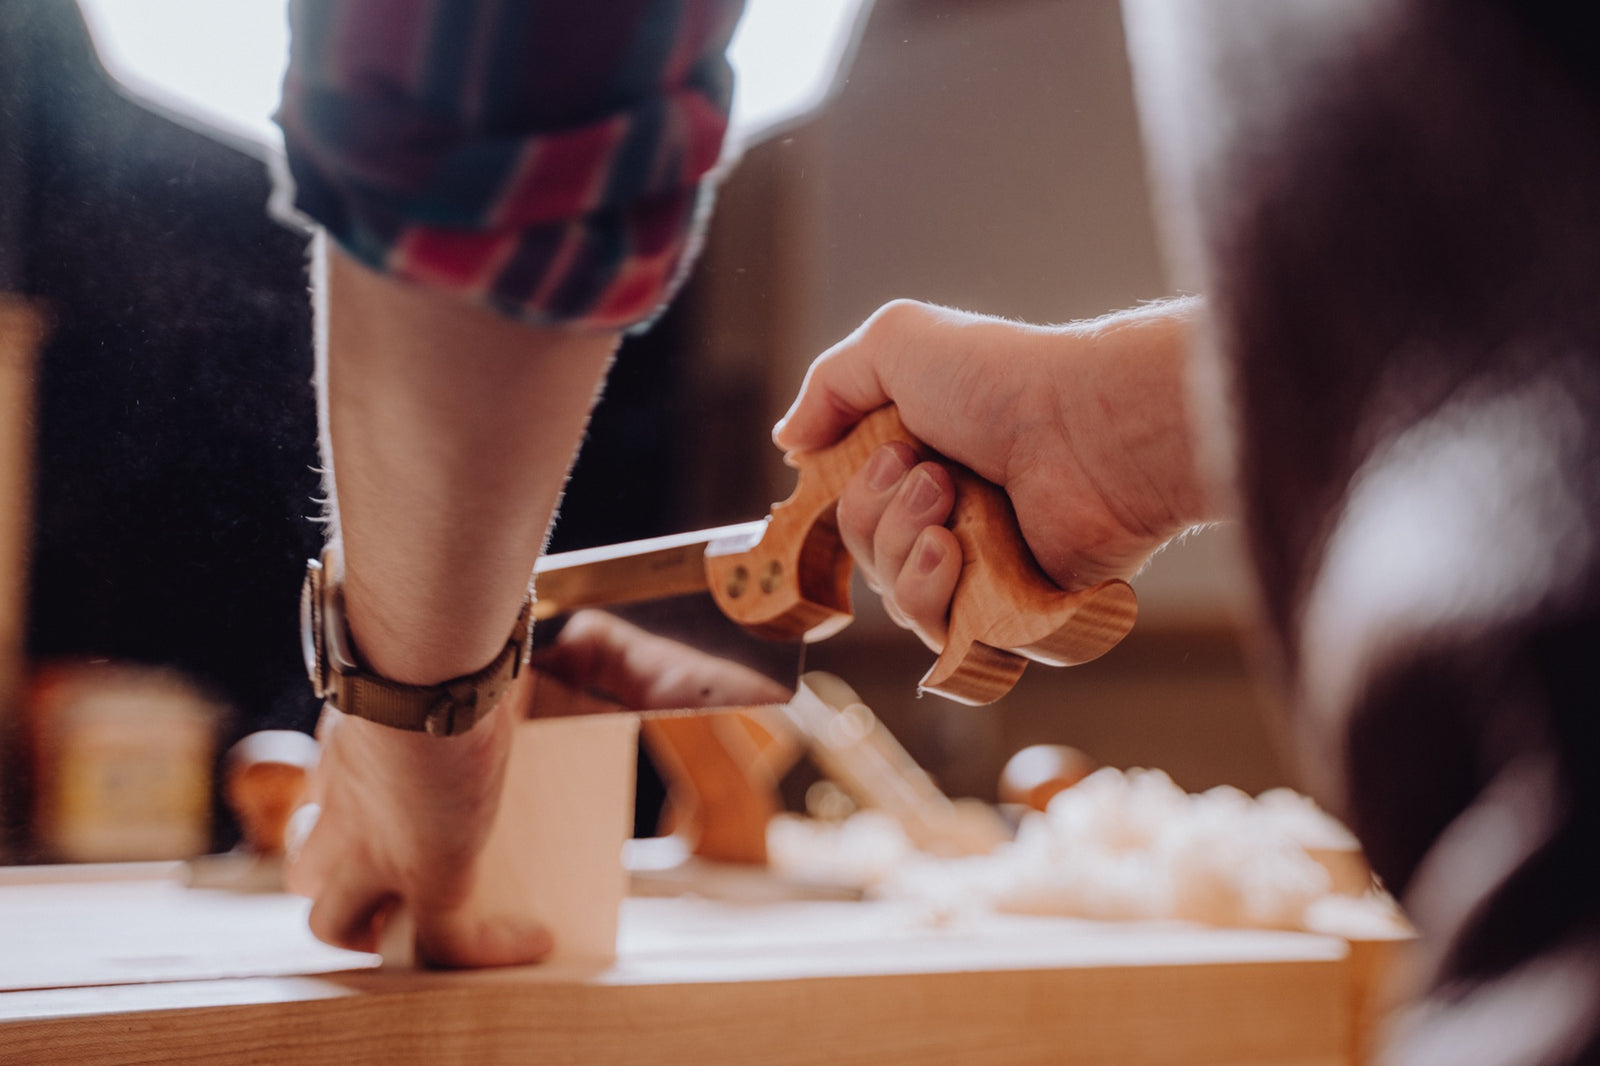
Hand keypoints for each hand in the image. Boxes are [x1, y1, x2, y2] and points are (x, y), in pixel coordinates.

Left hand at [287, 609, 793, 966]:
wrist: (426, 656)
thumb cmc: (436, 633)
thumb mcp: (456, 644)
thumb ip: (490, 643)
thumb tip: (554, 614)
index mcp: (349, 748)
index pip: (321, 802)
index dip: (335, 819)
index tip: (379, 810)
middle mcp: (344, 804)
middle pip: (306, 868)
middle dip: (335, 879)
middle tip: (381, 874)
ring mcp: (377, 846)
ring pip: (333, 922)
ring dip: (372, 926)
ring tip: (428, 919)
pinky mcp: (427, 873)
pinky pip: (442, 945)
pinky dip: (487, 952)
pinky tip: (533, 940)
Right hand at [773, 299, 1213, 650]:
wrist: (1086, 430)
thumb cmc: (1003, 379)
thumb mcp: (895, 343)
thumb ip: (827, 385)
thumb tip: (788, 442)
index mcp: (925, 462)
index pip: (851, 507)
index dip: (848, 492)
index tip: (883, 454)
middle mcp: (953, 517)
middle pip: (864, 555)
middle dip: (879, 514)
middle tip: (932, 472)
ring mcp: (985, 570)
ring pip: (896, 599)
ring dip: (903, 549)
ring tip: (951, 507)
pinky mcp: (1014, 618)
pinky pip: (943, 637)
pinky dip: (933, 594)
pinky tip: (957, 553)